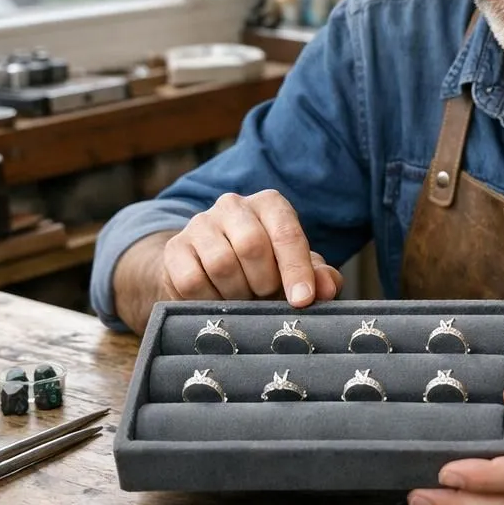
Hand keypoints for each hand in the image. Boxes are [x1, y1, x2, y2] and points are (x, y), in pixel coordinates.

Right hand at [162, 190, 343, 306]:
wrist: (208, 271)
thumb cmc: (263, 269)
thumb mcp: (294, 271)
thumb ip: (318, 277)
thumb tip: (328, 288)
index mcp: (269, 204)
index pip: (286, 232)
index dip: (296, 269)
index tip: (302, 300)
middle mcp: (233, 205)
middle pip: (252, 245)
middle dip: (264, 282)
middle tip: (265, 296)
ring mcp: (200, 224)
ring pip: (221, 264)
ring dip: (237, 293)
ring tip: (243, 298)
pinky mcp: (175, 249)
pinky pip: (192, 280)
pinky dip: (209, 300)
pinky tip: (217, 300)